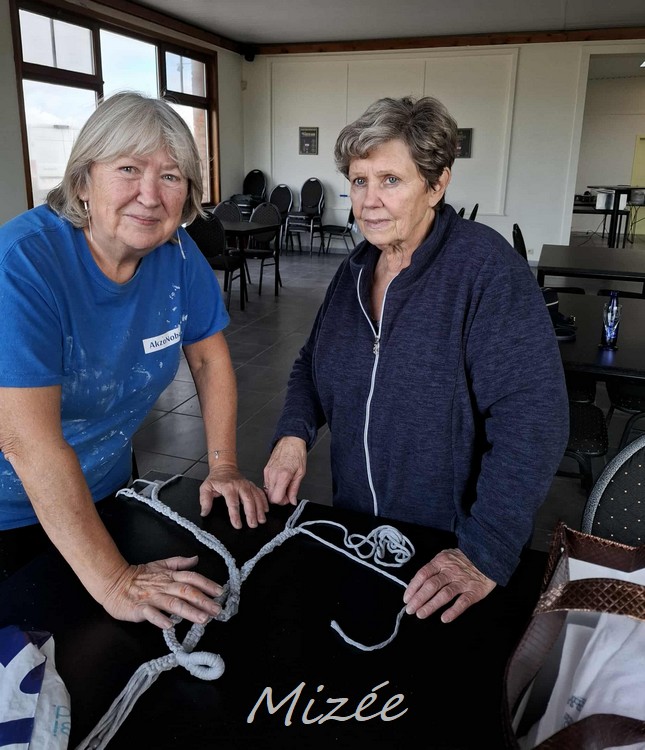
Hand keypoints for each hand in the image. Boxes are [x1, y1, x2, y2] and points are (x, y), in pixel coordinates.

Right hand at [102, 556, 222, 628]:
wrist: (114, 582)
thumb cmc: (139, 576)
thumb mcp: (160, 565)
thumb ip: (179, 563)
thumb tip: (196, 559)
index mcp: (169, 576)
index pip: (192, 578)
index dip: (207, 584)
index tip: (220, 592)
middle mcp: (163, 586)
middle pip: (186, 591)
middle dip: (203, 600)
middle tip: (217, 610)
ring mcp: (151, 597)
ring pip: (173, 603)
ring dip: (189, 611)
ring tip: (203, 619)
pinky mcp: (139, 608)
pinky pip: (150, 614)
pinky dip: (160, 619)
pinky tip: (170, 625)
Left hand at [199, 465, 268, 528]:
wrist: (224, 467)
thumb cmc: (216, 479)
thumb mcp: (205, 488)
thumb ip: (205, 501)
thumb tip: (204, 513)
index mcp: (228, 487)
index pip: (233, 503)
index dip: (235, 515)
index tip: (237, 525)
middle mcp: (240, 485)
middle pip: (248, 500)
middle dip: (251, 513)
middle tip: (252, 525)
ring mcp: (247, 485)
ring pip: (256, 497)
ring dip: (260, 509)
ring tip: (261, 520)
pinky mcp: (252, 485)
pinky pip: (260, 493)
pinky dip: (264, 501)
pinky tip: (266, 510)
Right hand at [263, 436, 306, 505]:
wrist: (291, 441)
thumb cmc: (297, 453)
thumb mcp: (300, 473)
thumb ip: (294, 489)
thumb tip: (292, 500)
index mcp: (283, 476)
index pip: (276, 498)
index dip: (283, 502)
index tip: (288, 498)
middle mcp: (273, 474)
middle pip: (270, 497)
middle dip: (279, 498)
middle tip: (287, 493)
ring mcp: (268, 472)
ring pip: (267, 491)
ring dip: (276, 492)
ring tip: (285, 485)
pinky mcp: (265, 470)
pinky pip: (267, 483)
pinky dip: (273, 486)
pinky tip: (280, 481)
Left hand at [403, 548, 495, 622]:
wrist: (488, 557)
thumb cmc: (462, 559)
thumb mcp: (445, 557)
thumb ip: (433, 569)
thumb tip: (415, 584)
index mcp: (441, 561)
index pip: (423, 574)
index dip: (413, 587)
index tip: (406, 599)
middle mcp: (450, 571)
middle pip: (431, 585)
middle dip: (419, 599)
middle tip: (410, 610)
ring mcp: (463, 582)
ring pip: (445, 594)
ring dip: (431, 605)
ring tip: (421, 615)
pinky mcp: (475, 591)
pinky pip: (463, 602)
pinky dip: (453, 611)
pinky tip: (444, 618)